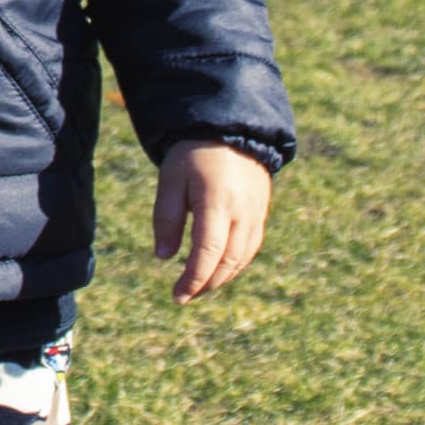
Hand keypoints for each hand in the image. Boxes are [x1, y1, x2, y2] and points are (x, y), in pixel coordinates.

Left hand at [152, 140, 272, 304]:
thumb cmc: (193, 154)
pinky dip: (234, 264)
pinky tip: (217, 269)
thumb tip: (164, 257)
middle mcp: (242, 211)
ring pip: (242, 258)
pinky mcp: (260, 212)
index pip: (208, 253)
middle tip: (184, 296)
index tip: (177, 296)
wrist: (229, 128)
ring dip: (220, 278)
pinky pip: (250, 247)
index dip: (193, 280)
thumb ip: (167, 218)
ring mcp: (256, 212)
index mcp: (217, 201)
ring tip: (197, 287)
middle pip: (227, 261)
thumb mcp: (171, 180)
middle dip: (205, 284)